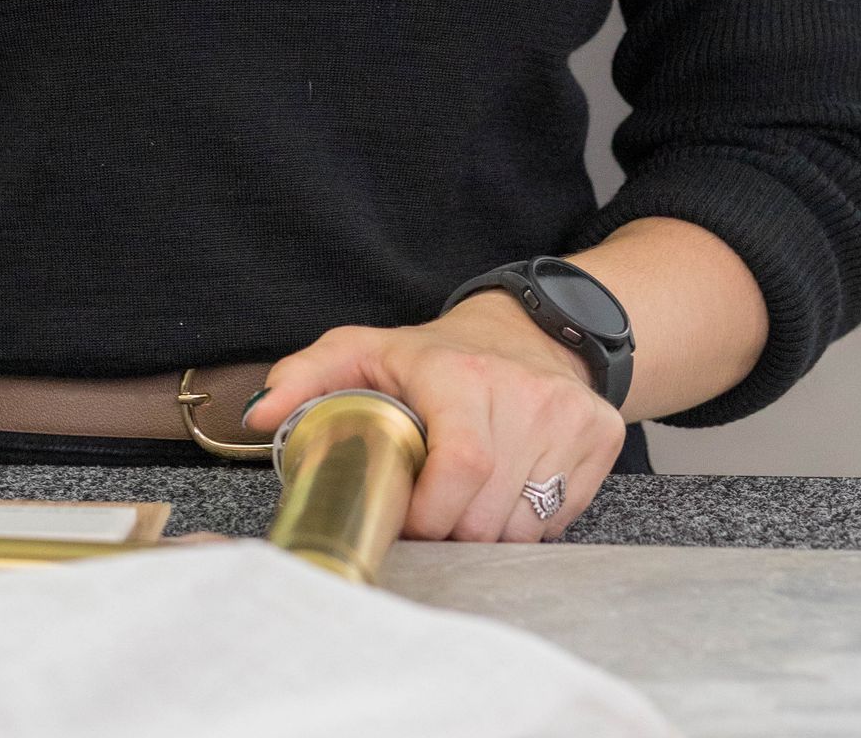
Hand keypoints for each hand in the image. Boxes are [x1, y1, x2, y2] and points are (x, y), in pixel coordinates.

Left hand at [245, 291, 624, 542]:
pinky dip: (528, 522)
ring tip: (467, 496)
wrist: (532, 328)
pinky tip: (507, 487)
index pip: (459, 468)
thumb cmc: (440, 354)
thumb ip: (307, 378)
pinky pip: (559, 518)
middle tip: (431, 510)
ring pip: (524, 526)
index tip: (407, 517)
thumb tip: (259, 415)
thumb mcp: (366, 350)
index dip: (430, 514)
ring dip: (487, 531)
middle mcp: (526, 393)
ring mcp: (569, 416)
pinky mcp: (600, 435)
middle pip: (487, 513)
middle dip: (450, 530)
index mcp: (463, 375)